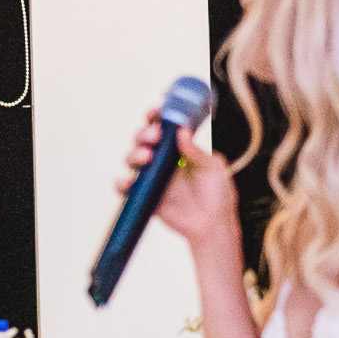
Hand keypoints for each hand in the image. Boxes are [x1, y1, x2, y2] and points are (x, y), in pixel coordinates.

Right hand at [115, 109, 236, 252]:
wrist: (213, 226)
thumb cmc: (218, 195)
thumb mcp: (213, 168)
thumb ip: (196, 151)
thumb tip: (182, 131)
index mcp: (178, 149)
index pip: (161, 127)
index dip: (154, 117)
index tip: (155, 111)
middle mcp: (162, 160)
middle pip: (142, 139)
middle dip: (144, 133)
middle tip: (155, 136)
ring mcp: (151, 178)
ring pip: (131, 159)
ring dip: (134, 153)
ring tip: (147, 157)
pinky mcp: (144, 197)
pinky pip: (125, 188)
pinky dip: (121, 183)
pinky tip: (129, 182)